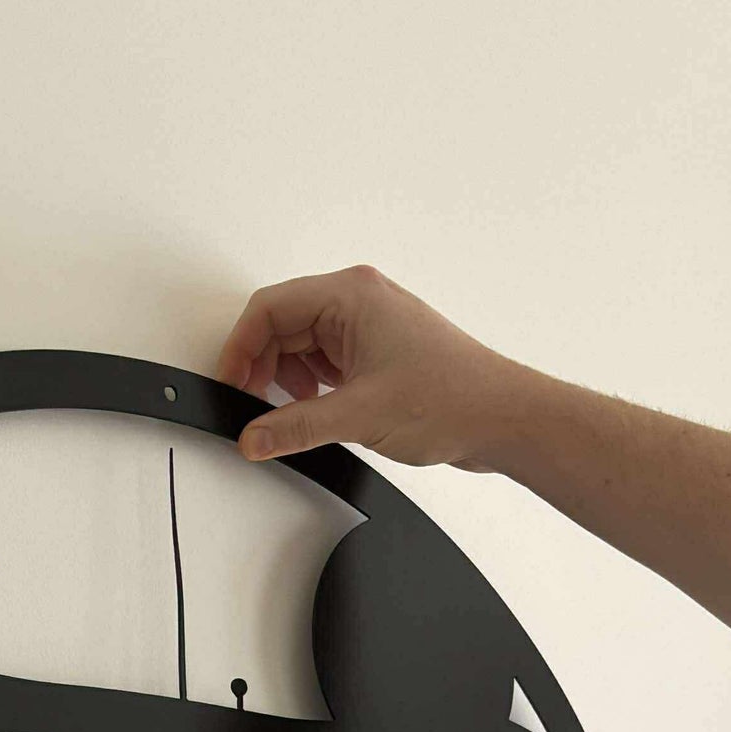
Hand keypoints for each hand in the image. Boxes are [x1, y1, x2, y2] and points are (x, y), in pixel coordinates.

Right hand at [216, 266, 535, 470]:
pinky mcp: (379, 352)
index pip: (270, 309)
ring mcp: (370, 326)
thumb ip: (295, 428)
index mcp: (352, 295)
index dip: (240, 348)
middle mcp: (360, 301)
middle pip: (283, 325)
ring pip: (303, 345)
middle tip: (251, 408)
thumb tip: (253, 436)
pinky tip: (314, 413)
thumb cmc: (451, 397)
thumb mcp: (358, 415)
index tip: (230, 385)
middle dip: (261, 367)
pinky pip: (326, 361)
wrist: (501, 417)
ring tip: (287, 416)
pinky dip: (311, 387)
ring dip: (286, 380)